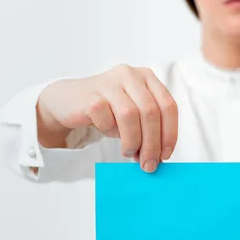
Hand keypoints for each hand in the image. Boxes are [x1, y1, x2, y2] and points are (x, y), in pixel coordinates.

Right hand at [37, 64, 178, 172]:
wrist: (69, 102)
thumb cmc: (108, 111)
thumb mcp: (135, 117)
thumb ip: (150, 130)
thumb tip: (160, 158)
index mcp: (147, 77)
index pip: (168, 106)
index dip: (170, 134)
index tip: (165, 155)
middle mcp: (130, 75)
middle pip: (151, 113)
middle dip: (152, 144)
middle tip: (148, 164)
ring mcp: (110, 82)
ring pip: (130, 115)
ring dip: (132, 141)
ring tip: (128, 152)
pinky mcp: (91, 94)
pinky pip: (106, 118)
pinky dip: (109, 131)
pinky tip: (107, 131)